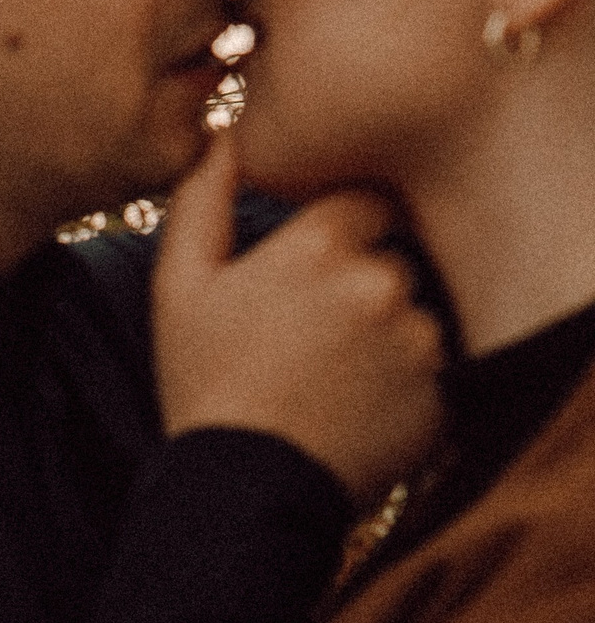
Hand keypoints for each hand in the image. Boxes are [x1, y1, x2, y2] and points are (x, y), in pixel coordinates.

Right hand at [153, 132, 443, 506]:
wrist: (242, 487)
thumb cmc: (202, 382)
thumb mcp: (179, 286)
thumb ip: (202, 200)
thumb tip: (223, 135)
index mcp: (319, 247)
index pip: (363, 202)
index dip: (338, 232)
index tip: (307, 272)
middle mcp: (380, 281)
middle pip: (392, 257)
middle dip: (360, 284)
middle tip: (308, 336)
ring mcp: (418, 338)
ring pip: (414, 312)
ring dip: (384, 332)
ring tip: (329, 377)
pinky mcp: (443, 390)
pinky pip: (434, 366)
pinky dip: (403, 380)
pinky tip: (352, 406)